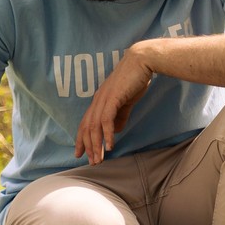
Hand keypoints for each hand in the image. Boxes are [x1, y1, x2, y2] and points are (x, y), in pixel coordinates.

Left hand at [75, 45, 153, 163]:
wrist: (142, 62)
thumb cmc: (135, 80)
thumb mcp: (126, 101)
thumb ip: (120, 115)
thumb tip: (115, 131)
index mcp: (99, 101)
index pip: (86, 123)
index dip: (82, 139)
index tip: (81, 153)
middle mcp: (97, 100)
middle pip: (87, 127)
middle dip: (88, 146)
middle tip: (92, 162)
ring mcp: (103, 99)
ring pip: (94, 126)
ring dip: (96, 145)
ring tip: (99, 159)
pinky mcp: (112, 98)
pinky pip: (106, 120)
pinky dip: (106, 134)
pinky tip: (110, 146)